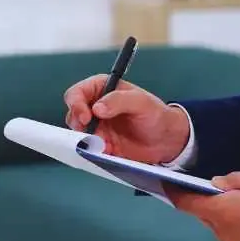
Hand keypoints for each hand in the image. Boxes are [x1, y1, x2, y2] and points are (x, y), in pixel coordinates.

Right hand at [63, 75, 190, 163]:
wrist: (166, 140)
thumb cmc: (156, 114)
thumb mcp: (141, 102)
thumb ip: (119, 101)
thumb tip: (97, 108)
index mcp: (102, 89)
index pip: (77, 93)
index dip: (76, 104)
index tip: (86, 117)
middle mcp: (95, 106)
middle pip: (73, 114)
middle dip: (79, 125)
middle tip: (91, 134)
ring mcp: (97, 127)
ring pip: (77, 133)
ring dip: (86, 140)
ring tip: (103, 144)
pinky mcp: (100, 144)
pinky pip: (88, 149)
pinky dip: (93, 152)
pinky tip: (107, 151)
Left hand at [166, 170, 239, 240]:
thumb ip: (232, 181)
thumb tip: (215, 186)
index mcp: (220, 212)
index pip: (187, 205)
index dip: (175, 195)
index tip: (168, 186)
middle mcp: (221, 233)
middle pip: (206, 218)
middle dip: (211, 205)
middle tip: (225, 193)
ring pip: (222, 229)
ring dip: (227, 219)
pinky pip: (235, 240)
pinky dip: (239, 231)